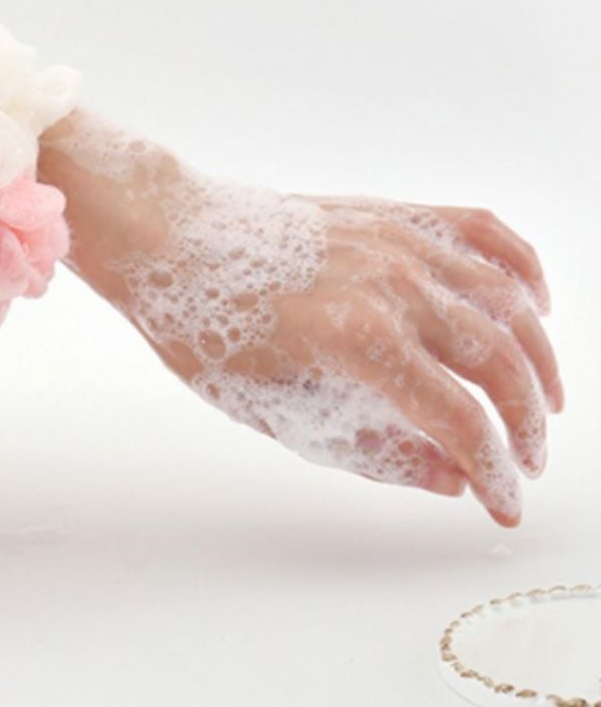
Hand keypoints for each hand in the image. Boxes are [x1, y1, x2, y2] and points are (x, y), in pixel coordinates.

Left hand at [39, 113, 558, 527]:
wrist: (171, 238)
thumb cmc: (206, 325)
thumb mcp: (275, 409)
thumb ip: (370, 448)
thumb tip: (449, 476)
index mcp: (358, 340)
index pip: (460, 420)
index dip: (493, 472)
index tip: (503, 502)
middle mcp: (392, 284)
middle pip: (499, 361)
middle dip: (526, 422)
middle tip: (527, 460)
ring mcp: (396, 241)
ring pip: (505, 300)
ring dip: (539, 356)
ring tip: (544, 402)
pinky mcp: (391, 214)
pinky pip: (479, 230)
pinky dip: (519, 266)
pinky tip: (532, 302)